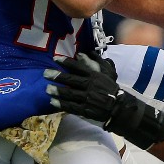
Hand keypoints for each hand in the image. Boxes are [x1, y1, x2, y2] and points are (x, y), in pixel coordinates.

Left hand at [45, 53, 163, 148]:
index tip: (55, 59)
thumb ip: (96, 62)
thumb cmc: (111, 88)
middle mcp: (90, 86)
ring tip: (47, 89)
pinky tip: (52, 102)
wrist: (119, 107)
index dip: (66, 63)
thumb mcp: (108, 72)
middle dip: (57, 76)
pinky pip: (71, 107)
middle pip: (70, 80)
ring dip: (57, 91)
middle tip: (45, 73)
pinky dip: (61, 104)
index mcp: (94, 76)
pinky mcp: (85, 110)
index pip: (78, 67)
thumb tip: (84, 54)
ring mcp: (87, 99)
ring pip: (69, 94)